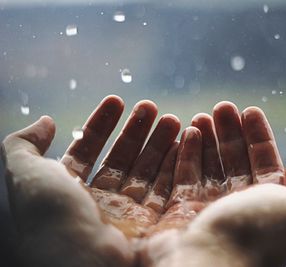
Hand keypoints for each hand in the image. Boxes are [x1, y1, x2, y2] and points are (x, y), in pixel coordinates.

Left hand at [2, 95, 182, 265]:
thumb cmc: (54, 222)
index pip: (88, 151)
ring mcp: (131, 215)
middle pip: (123, 159)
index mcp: (71, 193)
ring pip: (148, 172)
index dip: (100, 125)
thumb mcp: (27, 177)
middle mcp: (101, 204)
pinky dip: (178, 164)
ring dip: (160, 143)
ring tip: (173, 118)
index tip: (116, 100)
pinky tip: (183, 141)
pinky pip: (169, 188)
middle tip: (151, 106)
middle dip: (137, 131)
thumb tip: (45, 122)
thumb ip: (24, 146)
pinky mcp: (156, 224)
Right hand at [146, 102, 285, 266]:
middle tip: (222, 107)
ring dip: (206, 139)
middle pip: (234, 161)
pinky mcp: (179, 210)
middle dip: (230, 132)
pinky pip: (183, 176)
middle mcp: (237, 208)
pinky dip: (185, 154)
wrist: (202, 266)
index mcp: (266, 208)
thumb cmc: (252, 235)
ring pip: (208, 166)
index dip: (260, 137)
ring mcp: (207, 209)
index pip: (265, 163)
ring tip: (201, 116)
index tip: (249, 110)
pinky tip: (186, 133)